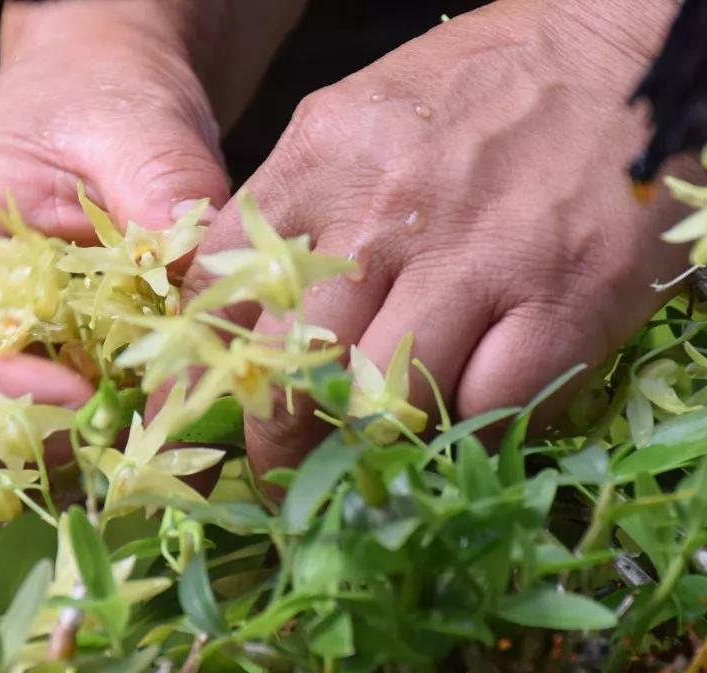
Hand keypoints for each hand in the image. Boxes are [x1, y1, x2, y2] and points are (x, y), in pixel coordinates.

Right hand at [0, 1, 245, 426]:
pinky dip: (110, 441)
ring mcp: (7, 343)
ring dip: (76, 453)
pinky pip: (66, 426)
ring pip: (7, 437)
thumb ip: (163, 198)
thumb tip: (203, 292)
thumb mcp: (136, 126)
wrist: (115, 94)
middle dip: (33, 440)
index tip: (79, 397)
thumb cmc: (104, 94)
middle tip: (127, 434)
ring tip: (154, 436)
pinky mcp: (57, 363)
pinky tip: (166, 425)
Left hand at [183, 0, 694, 474]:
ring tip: (368, 459)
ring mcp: (478, 259)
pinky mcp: (564, 299)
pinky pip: (491, 407)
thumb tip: (239, 301)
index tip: (194, 412)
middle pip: (295, 366)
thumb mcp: (358, 118)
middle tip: (276, 472)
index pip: (221, 284)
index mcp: (321, 160)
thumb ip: (294, 206)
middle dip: (276, 440)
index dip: (199, 366)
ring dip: (373, 445)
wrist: (626, 52)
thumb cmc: (483, 92)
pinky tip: (468, 409)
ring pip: (388, 402)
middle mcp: (386, 213)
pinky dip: (471, 426)